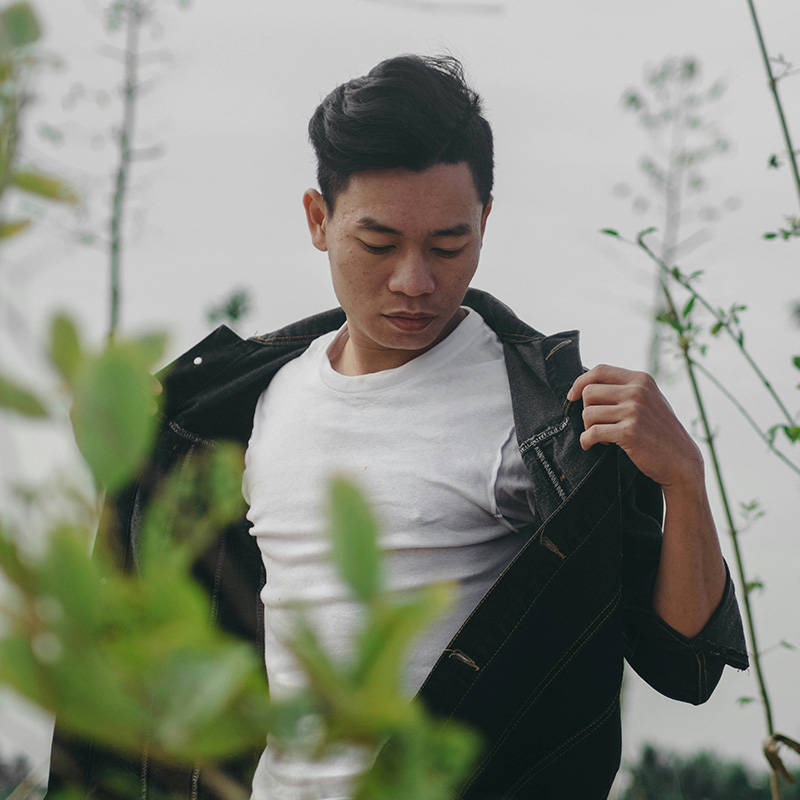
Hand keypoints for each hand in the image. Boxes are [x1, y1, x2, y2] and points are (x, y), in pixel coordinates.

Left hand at [566, 364, 702, 490]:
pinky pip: (592, 433)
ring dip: (589, 428)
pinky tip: (593, 445)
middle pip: (589, 392)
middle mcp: (637, 392)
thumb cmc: (660, 430)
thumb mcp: (649, 400)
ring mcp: (634, 411)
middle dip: (586, 410)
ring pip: (588, 414)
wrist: (681, 460)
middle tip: (597, 424)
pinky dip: (587, 441)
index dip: (580, 382)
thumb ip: (626, 388)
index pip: (600, 370)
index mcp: (641, 380)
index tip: (572, 396)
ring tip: (602, 435)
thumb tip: (586, 384)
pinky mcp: (628, 432)